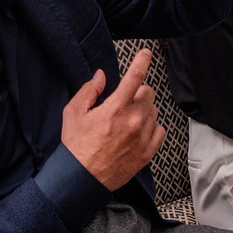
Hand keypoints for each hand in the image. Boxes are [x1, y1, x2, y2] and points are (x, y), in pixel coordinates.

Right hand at [61, 49, 163, 190]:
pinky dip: (151, 127)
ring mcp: (141, 138)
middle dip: (138, 92)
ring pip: (154, 111)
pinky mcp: (147, 153)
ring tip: (127, 119)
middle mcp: (132, 122)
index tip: (146, 53)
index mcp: (114, 109)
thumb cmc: (76, 146)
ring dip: (143, 110)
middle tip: (125, 100)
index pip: (135, 77)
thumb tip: (101, 76)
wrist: (81, 179)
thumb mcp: (73, 113)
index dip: (142, 60)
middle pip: (149, 93)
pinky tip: (137, 131)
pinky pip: (159, 130)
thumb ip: (89, 91)